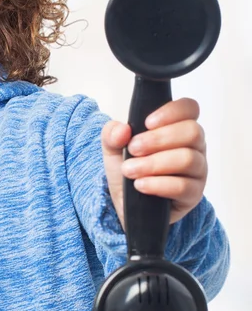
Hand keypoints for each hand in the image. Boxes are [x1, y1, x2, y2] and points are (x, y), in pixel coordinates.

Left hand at [101, 97, 206, 229]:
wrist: (125, 202)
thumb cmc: (128, 168)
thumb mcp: (113, 148)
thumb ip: (112, 134)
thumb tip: (122, 130)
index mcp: (177, 127)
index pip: (189, 108)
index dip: (172, 111)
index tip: (147, 122)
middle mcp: (193, 146)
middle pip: (192, 131)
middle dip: (158, 139)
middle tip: (133, 149)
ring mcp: (197, 170)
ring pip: (187, 159)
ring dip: (153, 163)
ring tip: (129, 170)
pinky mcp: (193, 194)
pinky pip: (183, 186)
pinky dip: (157, 184)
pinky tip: (140, 185)